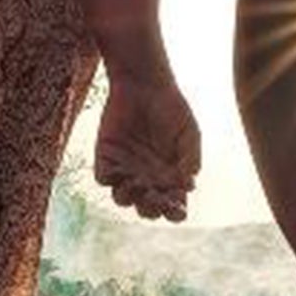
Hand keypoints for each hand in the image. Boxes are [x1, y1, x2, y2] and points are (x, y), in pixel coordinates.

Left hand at [94, 77, 200, 220]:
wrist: (145, 84)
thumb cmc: (172, 107)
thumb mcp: (189, 133)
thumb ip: (191, 159)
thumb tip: (190, 186)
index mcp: (169, 177)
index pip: (172, 205)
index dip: (175, 211)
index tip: (178, 207)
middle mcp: (146, 178)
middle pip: (147, 207)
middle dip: (153, 208)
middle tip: (157, 196)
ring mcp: (125, 169)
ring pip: (123, 198)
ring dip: (131, 197)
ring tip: (139, 183)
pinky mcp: (105, 157)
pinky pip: (104, 178)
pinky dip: (112, 180)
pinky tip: (123, 172)